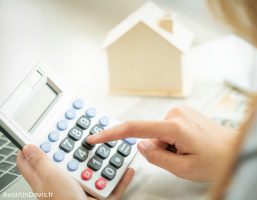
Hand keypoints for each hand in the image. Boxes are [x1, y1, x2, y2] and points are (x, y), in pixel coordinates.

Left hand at [17, 144, 133, 199]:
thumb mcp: (50, 177)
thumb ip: (41, 161)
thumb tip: (27, 148)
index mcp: (47, 181)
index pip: (31, 163)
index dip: (31, 149)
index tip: (37, 136)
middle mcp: (63, 185)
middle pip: (68, 164)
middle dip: (76, 151)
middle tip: (83, 137)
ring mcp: (81, 191)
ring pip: (93, 173)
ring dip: (104, 163)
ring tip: (108, 151)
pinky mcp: (98, 197)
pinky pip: (113, 186)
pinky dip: (121, 179)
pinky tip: (127, 169)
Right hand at [88, 106, 235, 180]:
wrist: (236, 149)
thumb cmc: (216, 160)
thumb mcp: (183, 168)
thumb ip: (156, 157)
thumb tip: (139, 145)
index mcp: (175, 127)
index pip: (135, 128)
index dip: (112, 133)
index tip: (96, 137)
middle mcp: (176, 113)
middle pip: (151, 135)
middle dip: (159, 149)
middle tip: (181, 158)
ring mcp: (181, 112)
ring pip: (159, 133)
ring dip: (167, 145)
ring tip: (189, 151)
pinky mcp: (184, 113)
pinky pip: (168, 128)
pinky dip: (172, 139)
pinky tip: (190, 144)